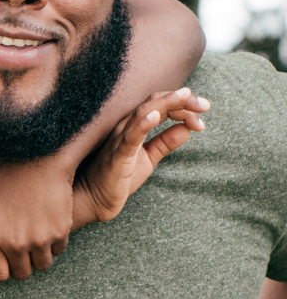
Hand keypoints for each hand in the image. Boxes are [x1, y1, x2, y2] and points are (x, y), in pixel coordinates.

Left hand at [0, 159, 73, 281]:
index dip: (2, 270)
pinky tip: (49, 227)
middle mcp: (13, 243)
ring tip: (35, 238)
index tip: (5, 261)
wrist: (39, 161)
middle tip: (23, 251)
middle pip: (22, 274)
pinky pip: (58, 250)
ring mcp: (38, 239)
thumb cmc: (3, 179)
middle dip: (22, 265)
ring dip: (40, 255)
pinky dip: (55, 242)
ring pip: (42, 265)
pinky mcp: (58, 232)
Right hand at [74, 87, 207, 225]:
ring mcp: (119, 141)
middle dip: (181, 100)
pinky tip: (155, 116)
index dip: (183, 105)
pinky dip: (142, 124)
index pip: (160, 106)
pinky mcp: (116, 157)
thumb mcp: (148, 158)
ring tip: (186, 96)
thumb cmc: (117, 179)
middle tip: (205, 105)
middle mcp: (124, 128)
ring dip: (166, 103)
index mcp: (133, 127)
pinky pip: (130, 137)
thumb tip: (188, 127)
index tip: (203, 113)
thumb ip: (165, 142)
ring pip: (143, 113)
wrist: (93, 201)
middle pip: (154, 103)